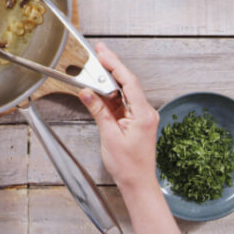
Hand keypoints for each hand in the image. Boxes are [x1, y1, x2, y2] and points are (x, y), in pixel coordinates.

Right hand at [78, 42, 159, 190]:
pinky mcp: (136, 120)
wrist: (138, 183)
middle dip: (113, 66)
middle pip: (128, 82)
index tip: (103, 54)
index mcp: (143, 114)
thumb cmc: (128, 166)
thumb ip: (98, 110)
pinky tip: (101, 86)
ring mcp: (142, 115)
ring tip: (98, 64)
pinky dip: (112, 92)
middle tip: (100, 51)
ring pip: (126, 90)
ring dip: (111, 78)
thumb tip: (87, 92)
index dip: (115, 65)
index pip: (129, 82)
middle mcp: (146, 112)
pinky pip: (123, 101)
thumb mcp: (109, 136)